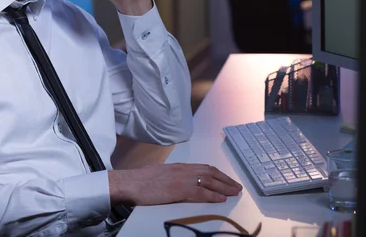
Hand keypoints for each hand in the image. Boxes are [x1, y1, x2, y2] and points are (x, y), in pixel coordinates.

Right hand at [108, 163, 242, 205]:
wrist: (129, 183)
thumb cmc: (140, 181)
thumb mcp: (160, 175)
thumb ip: (172, 177)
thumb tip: (179, 184)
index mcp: (178, 166)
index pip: (202, 167)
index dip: (217, 174)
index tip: (226, 179)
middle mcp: (182, 170)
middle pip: (210, 172)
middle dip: (225, 179)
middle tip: (236, 186)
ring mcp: (181, 179)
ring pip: (208, 180)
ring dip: (224, 186)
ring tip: (234, 192)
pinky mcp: (178, 189)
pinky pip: (200, 191)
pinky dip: (213, 194)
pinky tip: (221, 198)